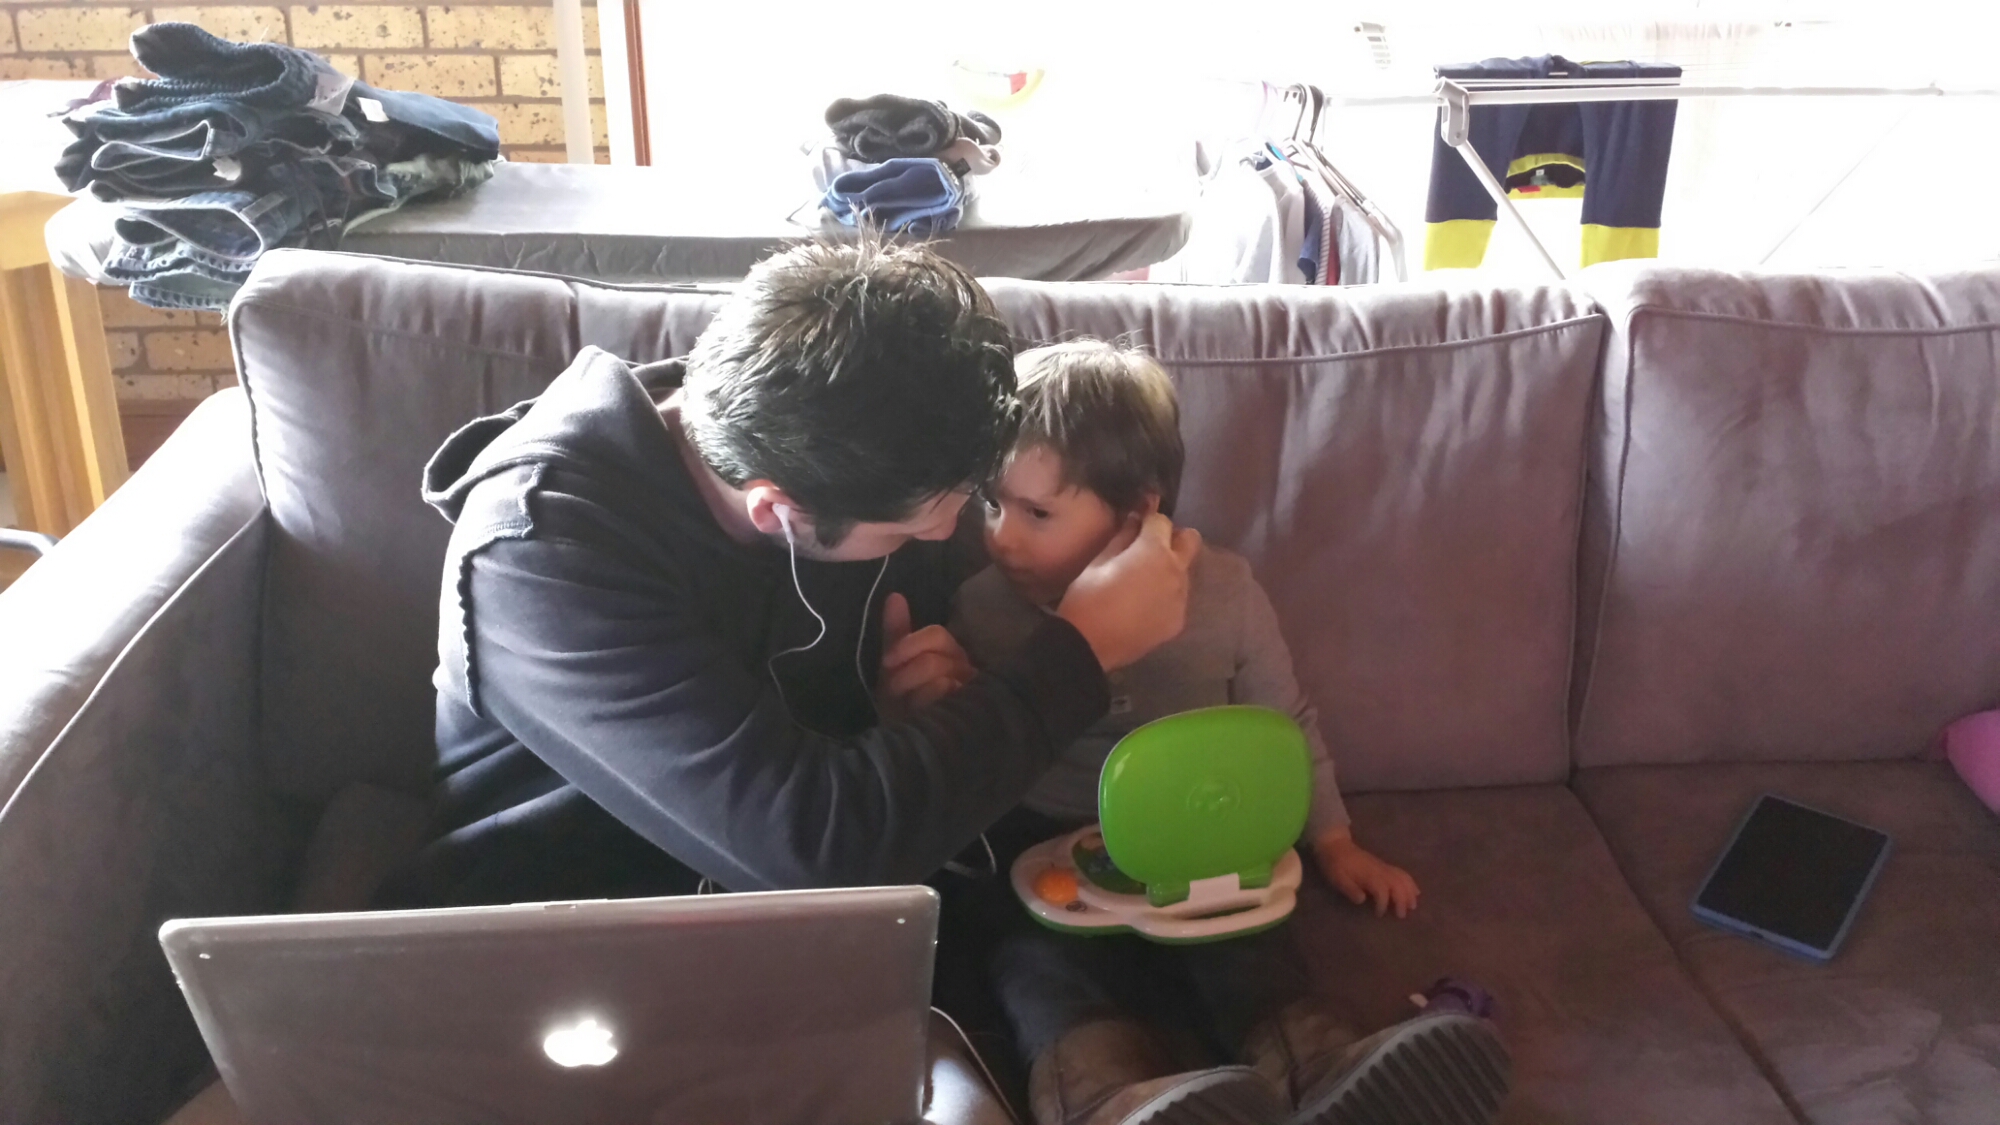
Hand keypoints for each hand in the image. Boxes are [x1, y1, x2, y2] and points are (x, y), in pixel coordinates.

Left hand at [876, 592, 975, 721]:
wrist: (905, 739)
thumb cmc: (902, 701)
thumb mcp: (894, 665)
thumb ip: (897, 633)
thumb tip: (895, 595)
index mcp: (948, 653)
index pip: (936, 635)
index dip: (910, 645)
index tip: (887, 662)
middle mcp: (964, 669)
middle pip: (933, 659)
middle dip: (905, 676)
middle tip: (894, 692)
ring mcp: (970, 692)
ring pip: (939, 678)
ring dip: (911, 692)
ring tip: (905, 706)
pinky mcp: (970, 713)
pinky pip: (945, 697)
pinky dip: (924, 704)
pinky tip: (918, 714)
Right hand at [1056, 512, 1201, 671]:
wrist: (1088, 646)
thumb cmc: (1087, 597)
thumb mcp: (1099, 560)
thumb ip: (1123, 536)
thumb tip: (1135, 517)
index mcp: (1154, 551)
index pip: (1162, 521)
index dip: (1148, 520)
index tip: (1137, 524)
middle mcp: (1176, 570)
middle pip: (1190, 540)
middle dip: (1173, 538)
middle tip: (1150, 548)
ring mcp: (1181, 598)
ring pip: (1185, 571)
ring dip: (1170, 568)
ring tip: (1144, 581)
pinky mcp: (1179, 621)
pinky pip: (1179, 598)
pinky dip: (1167, 595)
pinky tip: (1145, 605)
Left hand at [1312, 829, 1419, 918]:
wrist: (1335, 845)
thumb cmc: (1335, 864)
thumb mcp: (1337, 879)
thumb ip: (1350, 889)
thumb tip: (1363, 900)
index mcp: (1368, 874)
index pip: (1382, 890)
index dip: (1383, 904)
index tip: (1378, 914)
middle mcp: (1380, 870)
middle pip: (1397, 884)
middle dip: (1402, 900)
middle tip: (1401, 916)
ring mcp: (1383, 867)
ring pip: (1403, 878)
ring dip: (1410, 892)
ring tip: (1413, 906)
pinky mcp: (1384, 866)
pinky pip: (1402, 873)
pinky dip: (1410, 882)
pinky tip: (1415, 891)